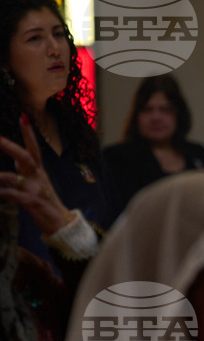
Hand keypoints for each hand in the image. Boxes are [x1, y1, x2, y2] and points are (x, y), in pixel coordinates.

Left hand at [0, 115, 71, 234]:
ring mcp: (37, 190)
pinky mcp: (34, 203)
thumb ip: (22, 173)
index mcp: (38, 171)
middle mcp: (38, 177)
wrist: (61, 224)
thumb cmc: (44, 204)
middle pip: (26, 157)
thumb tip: (10, 166)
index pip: (34, 148)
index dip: (28, 133)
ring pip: (14, 178)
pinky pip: (14, 195)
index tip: (23, 116)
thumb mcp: (34, 185)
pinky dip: (3, 193)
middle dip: (10, 146)